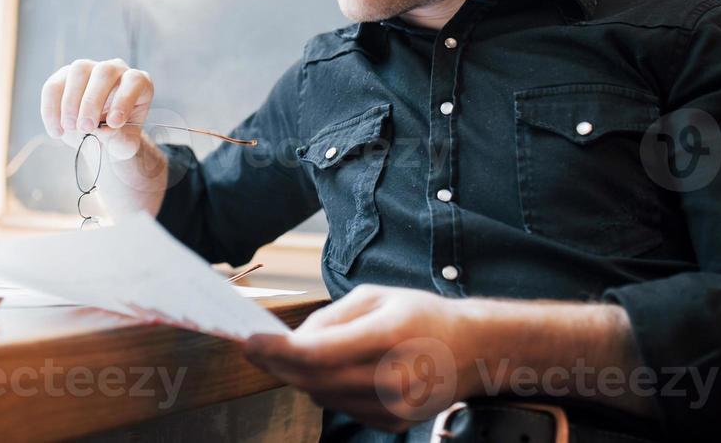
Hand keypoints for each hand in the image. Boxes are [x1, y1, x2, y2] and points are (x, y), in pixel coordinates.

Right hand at [40, 58, 153, 160]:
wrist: (98, 138)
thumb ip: (120, 140)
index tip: (113, 123)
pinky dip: (52, 108)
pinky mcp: (64, 77)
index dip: (124, 99)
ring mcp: (89, 69)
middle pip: (104, 72)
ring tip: (70, 127)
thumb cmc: (117, 138)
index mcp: (137, 84)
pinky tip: (57, 131)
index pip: (134, 81)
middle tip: (85, 127)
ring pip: (79, 71)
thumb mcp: (124, 146)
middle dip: (92, 100)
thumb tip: (105, 130)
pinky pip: (54, 85)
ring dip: (71, 100)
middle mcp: (115, 70)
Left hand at [243, 285, 479, 432]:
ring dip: (303, 376)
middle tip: (254, 349)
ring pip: (323, 396)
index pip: (319, 352)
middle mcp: (393, 377)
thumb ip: (331, 318)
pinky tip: (337, 370)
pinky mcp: (393, 423)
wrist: (471, 350)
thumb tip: (295, 341)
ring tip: (299, 355)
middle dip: (278, 364)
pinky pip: (342, 407)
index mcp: (389, 336)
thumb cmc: (420, 315)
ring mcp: (394, 406)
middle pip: (314, 379)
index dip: (277, 350)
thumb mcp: (376, 297)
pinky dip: (329, 389)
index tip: (250, 341)